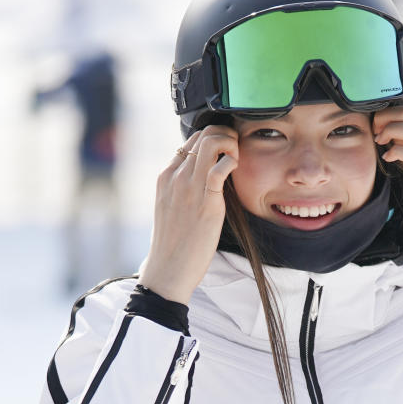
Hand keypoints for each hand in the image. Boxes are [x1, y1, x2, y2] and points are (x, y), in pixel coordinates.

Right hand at [138, 125, 238, 304]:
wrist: (168, 268)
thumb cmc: (176, 242)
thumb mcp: (174, 207)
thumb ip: (185, 188)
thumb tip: (207, 177)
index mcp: (166, 175)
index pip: (191, 140)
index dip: (213, 139)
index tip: (226, 153)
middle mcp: (175, 176)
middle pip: (202, 134)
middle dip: (225, 136)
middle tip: (236, 154)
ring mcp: (188, 186)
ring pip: (211, 142)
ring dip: (231, 144)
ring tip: (236, 161)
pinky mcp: (205, 200)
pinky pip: (220, 167)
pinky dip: (232, 161)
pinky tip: (236, 171)